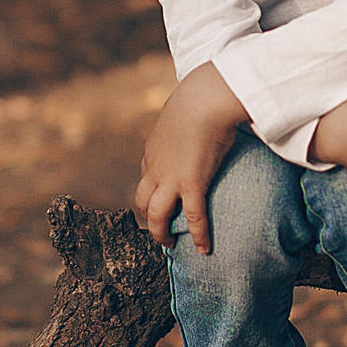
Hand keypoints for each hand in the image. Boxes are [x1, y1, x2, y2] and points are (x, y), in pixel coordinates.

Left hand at [134, 62, 249, 254]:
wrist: (203, 99)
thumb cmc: (199, 97)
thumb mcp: (184, 110)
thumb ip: (186, 121)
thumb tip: (201, 113)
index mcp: (153, 150)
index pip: (146, 177)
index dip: (152, 192)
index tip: (161, 199)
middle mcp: (156, 168)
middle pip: (142, 199)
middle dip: (148, 216)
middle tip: (160, 227)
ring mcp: (171, 178)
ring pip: (156, 215)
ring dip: (161, 232)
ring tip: (171, 243)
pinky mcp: (191, 183)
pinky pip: (193, 217)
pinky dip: (199, 235)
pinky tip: (204, 248)